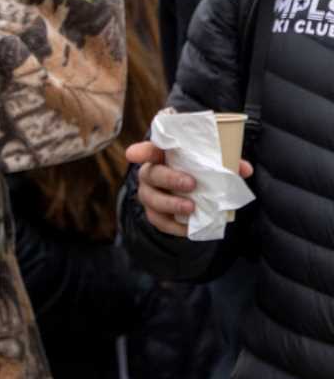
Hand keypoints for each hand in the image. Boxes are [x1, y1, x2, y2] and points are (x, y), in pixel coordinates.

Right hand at [126, 138, 253, 238]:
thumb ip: (226, 160)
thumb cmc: (196, 168)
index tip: (134, 154)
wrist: (187, 189)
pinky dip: (174, 226)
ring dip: (170, 204)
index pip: (146, 150)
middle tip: (191, 184)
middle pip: (151, 175)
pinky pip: (159, 221)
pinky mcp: (154, 213)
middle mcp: (150, 174)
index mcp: (160, 155)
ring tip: (191, 208)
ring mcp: (149, 195)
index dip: (140, 152)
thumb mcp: (210, 160)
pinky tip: (189, 228)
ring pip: (151, 200)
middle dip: (170, 179)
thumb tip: (244, 169)